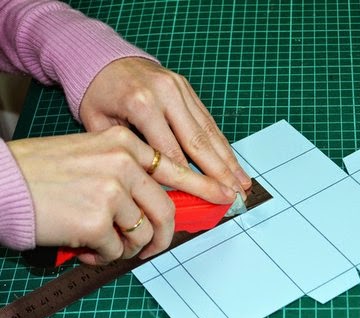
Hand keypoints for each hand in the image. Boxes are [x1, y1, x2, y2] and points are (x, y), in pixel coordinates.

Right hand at [8, 127, 214, 264]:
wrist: (2, 182)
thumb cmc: (42, 173)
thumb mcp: (92, 157)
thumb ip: (129, 174)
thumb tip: (160, 204)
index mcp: (125, 145)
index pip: (176, 168)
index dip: (205, 185)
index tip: (225, 196)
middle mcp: (124, 164)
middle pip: (166, 210)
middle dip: (164, 236)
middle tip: (153, 249)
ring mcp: (112, 191)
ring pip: (143, 234)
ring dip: (127, 247)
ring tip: (101, 245)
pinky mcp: (97, 220)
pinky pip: (116, 250)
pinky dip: (102, 256)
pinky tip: (82, 248)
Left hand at [79, 57, 250, 203]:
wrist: (100, 56)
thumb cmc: (97, 95)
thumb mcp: (100, 127)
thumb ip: (129, 155)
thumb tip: (156, 189)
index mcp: (141, 104)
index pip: (170, 153)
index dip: (190, 180)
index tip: (206, 201)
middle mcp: (166, 94)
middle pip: (198, 142)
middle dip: (220, 174)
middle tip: (235, 196)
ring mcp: (180, 89)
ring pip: (209, 132)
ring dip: (228, 161)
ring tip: (242, 183)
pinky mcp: (187, 89)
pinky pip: (208, 120)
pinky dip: (222, 144)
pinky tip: (232, 162)